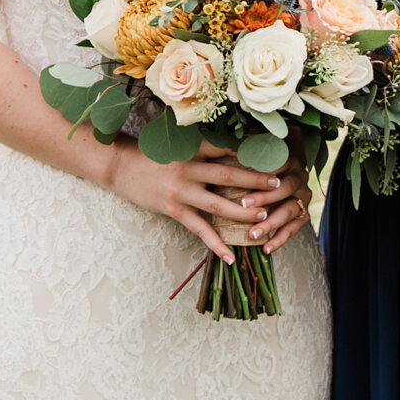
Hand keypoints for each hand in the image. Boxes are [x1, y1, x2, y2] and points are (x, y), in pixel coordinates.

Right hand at [111, 140, 310, 262]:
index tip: (273, 155)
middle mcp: (188, 168)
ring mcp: (180, 191)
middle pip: (228, 175)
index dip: (251, 152)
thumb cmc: (152, 153)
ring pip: (218, 204)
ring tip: (265, 218)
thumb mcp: (179, 143)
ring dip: (243, 213)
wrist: (119, 165)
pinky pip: (199, 229)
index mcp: (192, 148)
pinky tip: (229, 257)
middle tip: (280, 185)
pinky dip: (215, 244)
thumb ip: (204, 147)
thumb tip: (235, 149)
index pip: (227, 149)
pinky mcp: (172, 209)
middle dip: (255, 181)